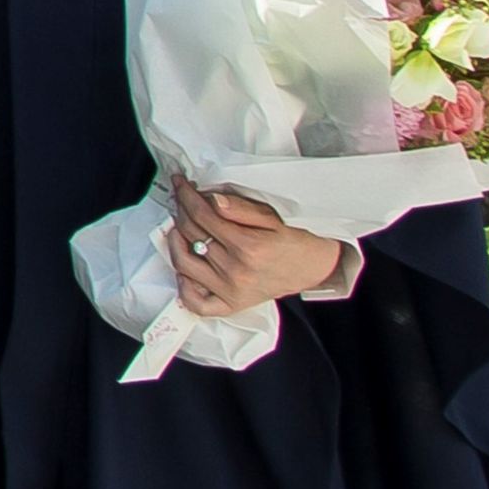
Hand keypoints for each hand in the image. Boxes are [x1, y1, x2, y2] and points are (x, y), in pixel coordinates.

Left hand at [167, 175, 345, 316]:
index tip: (180, 184)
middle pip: (191, 234)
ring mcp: (231, 290)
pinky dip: (183, 286)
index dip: (186, 195)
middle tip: (181, 199)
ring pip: (184, 263)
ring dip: (174, 241)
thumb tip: (212, 200)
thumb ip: (240, 208)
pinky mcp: (231, 305)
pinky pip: (196, 302)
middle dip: (181, 210)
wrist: (313, 267)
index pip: (202, 215)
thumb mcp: (271, 216)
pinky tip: (184, 268)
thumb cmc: (292, 240)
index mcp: (248, 246)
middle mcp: (236, 270)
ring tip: (178, 227)